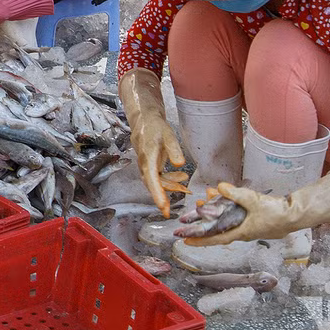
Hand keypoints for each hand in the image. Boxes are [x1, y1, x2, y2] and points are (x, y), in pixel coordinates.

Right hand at [118, 68, 184, 217]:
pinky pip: (157, 177)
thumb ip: (174, 150)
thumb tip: (179, 164)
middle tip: (169, 211)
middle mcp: (144, 163)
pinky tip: (180, 177)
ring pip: (155, 181)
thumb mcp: (168, 135)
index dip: (157, 194)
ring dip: (169, 186)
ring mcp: (145, 164)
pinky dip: (169, 180)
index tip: (162, 207)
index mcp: (147, 157)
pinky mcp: (149, 164)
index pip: (151, 179)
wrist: (145, 119)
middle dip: (161, 197)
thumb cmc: (155, 126)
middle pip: (151, 184)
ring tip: (185, 187)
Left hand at [184, 170, 329, 245]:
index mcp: (241, 232)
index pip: (216, 238)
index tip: (185, 240)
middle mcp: (244, 232)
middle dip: (205, 221)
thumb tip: (219, 187)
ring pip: (228, 220)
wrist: (297, 214)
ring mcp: (250, 227)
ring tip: (209, 196)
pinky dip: (229, 207)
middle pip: (219, 228)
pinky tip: (226, 195)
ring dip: (217, 211)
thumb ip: (235, 194)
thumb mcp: (253, 201)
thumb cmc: (276, 212)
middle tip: (192, 213)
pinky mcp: (256, 221)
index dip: (199, 239)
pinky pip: (237, 215)